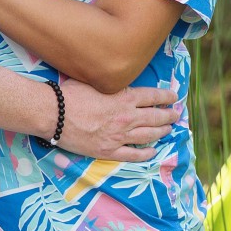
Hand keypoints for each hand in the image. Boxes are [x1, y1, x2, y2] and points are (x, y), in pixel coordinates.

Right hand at [54, 80, 181, 162]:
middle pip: (155, 117)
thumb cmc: (71, 94)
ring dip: (161, 132)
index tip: (174, 97)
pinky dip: (145, 154)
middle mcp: (126, 117)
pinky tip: (152, 151)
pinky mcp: (109, 151)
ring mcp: (119, 136)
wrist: (54, 114)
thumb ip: (111, 81)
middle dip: (169, 116)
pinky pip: (133, 154)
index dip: (167, 98)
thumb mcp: (94, 80)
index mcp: (124, 98)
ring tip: (169, 130)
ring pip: (148, 136)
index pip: (153, 97)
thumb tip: (116, 75)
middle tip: (176, 114)